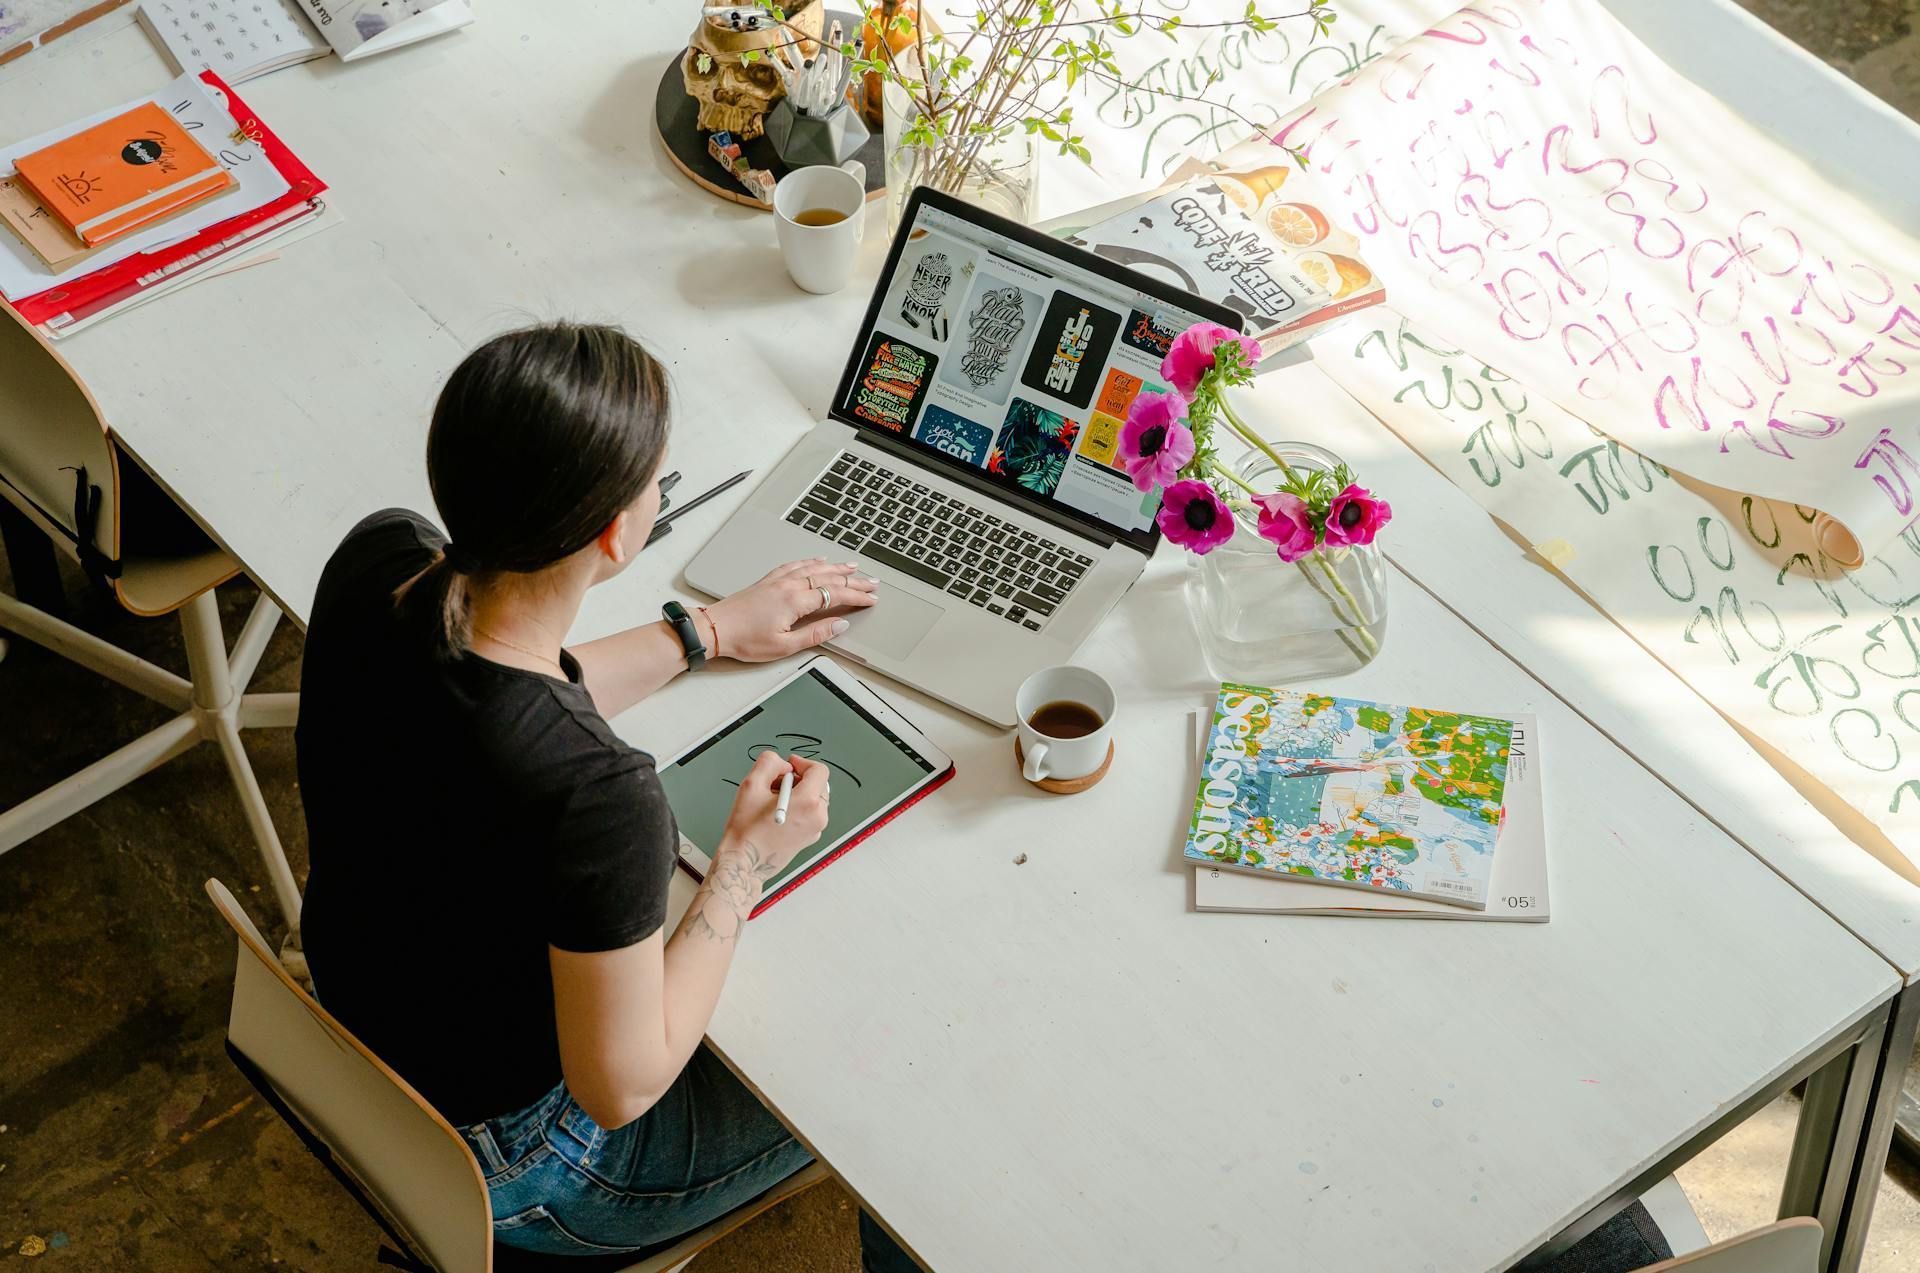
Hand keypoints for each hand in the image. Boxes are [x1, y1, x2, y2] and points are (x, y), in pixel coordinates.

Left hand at [704, 558, 877, 661]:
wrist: (716, 628)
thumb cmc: (745, 639)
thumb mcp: (784, 646)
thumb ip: (815, 634)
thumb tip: (839, 625)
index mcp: (796, 601)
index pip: (836, 595)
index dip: (857, 597)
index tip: (871, 599)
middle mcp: (789, 585)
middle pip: (830, 578)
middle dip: (854, 580)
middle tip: (872, 582)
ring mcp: (778, 580)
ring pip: (815, 568)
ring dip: (837, 566)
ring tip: (853, 566)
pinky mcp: (768, 580)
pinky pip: (796, 564)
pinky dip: (811, 561)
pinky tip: (818, 560)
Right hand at [721, 752, 831, 877]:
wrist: (744, 863)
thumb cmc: (746, 830)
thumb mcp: (751, 785)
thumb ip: (769, 763)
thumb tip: (783, 764)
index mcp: (808, 802)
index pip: (819, 770)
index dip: (802, 763)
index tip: (788, 766)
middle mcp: (818, 817)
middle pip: (818, 784)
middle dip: (798, 779)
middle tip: (776, 784)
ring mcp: (816, 829)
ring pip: (814, 799)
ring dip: (797, 794)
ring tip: (774, 802)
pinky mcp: (810, 838)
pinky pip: (810, 814)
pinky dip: (798, 808)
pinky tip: (777, 815)